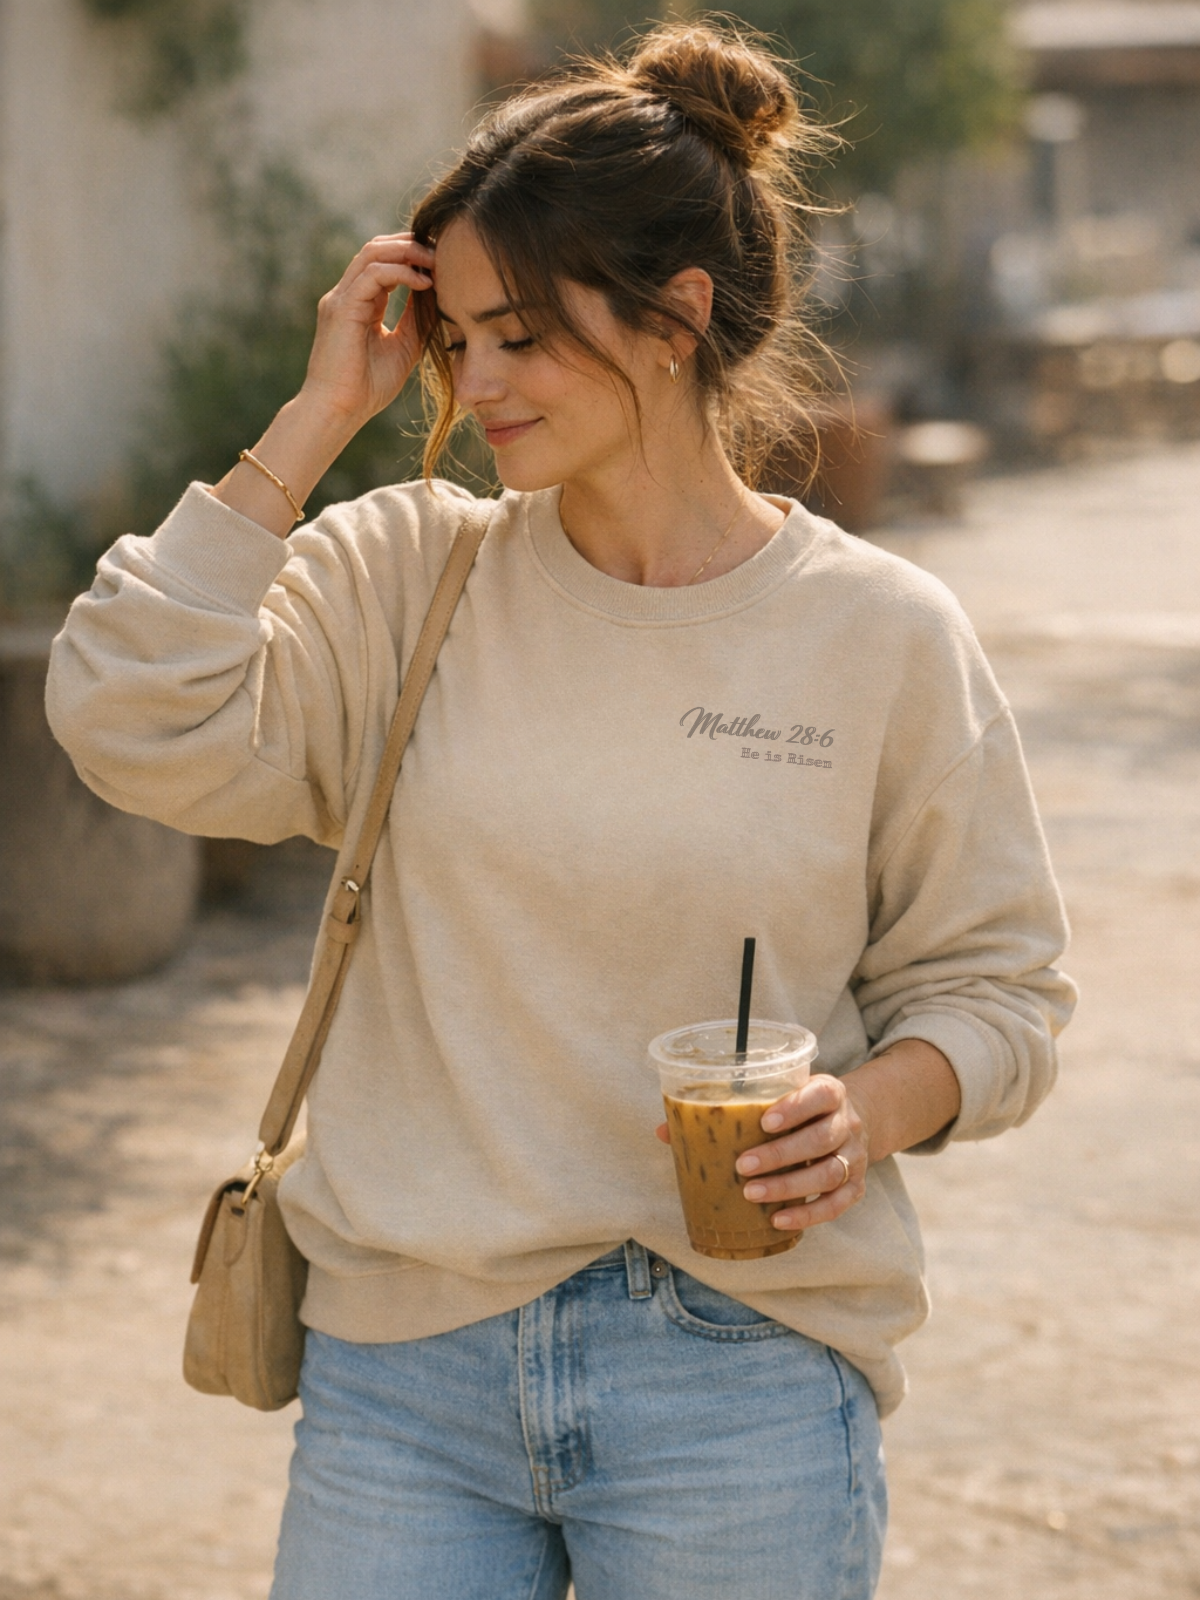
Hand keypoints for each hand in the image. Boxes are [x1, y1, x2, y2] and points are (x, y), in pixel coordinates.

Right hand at [300, 232, 435, 426]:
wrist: (338, 411)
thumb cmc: (367, 388)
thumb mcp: (403, 347)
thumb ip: (416, 319)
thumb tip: (437, 294)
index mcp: (358, 302)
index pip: (383, 263)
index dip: (411, 256)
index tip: (442, 262)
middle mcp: (346, 294)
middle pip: (377, 249)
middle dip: (411, 245)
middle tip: (442, 252)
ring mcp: (341, 298)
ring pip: (372, 253)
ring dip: (407, 252)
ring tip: (435, 261)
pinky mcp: (341, 308)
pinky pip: (373, 275)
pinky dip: (401, 273)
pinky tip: (424, 283)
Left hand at [654, 1072, 868, 1234]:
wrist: (855, 1119)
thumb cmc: (801, 1107)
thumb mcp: (779, 1094)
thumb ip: (731, 1107)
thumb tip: (665, 1129)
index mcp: (830, 1092)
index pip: (820, 1095)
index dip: (795, 1107)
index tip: (765, 1121)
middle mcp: (847, 1123)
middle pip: (821, 1138)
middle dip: (781, 1154)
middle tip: (743, 1165)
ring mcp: (854, 1156)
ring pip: (829, 1172)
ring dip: (790, 1185)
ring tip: (753, 1193)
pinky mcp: (855, 1186)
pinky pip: (836, 1204)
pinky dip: (809, 1214)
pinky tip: (780, 1219)